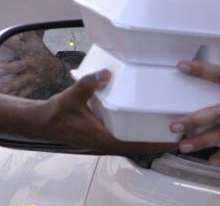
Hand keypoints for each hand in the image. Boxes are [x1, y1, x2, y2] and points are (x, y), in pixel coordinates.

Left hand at [0, 31, 66, 97]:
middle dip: (10, 68)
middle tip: (0, 71)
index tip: (5, 41)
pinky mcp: (32, 86)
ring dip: (11, 86)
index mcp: (27, 52)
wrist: (55, 70)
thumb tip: (21, 18)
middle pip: (18, 66)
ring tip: (2, 89)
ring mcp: (31, 77)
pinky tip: (9, 102)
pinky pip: (24, 93)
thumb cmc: (40, 52)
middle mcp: (29, 64)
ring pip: (20, 82)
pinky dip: (17, 98)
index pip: (18, 46)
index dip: (12, 43)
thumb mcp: (34, 40)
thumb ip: (27, 31)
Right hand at [37, 70, 172, 153]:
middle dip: (156, 139)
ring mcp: (104, 140)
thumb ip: (88, 85)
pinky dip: (133, 130)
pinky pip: (123, 135)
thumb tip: (106, 74)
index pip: (138, 145)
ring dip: (146, 135)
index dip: (158, 143)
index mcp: (105, 139)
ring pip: (131, 141)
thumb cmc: (56, 114)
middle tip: (177, 127)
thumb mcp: (71, 97)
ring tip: (162, 123)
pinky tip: (138, 118)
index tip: (177, 139)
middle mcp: (107, 143)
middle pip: (139, 145)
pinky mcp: (100, 134)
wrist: (41, 122)